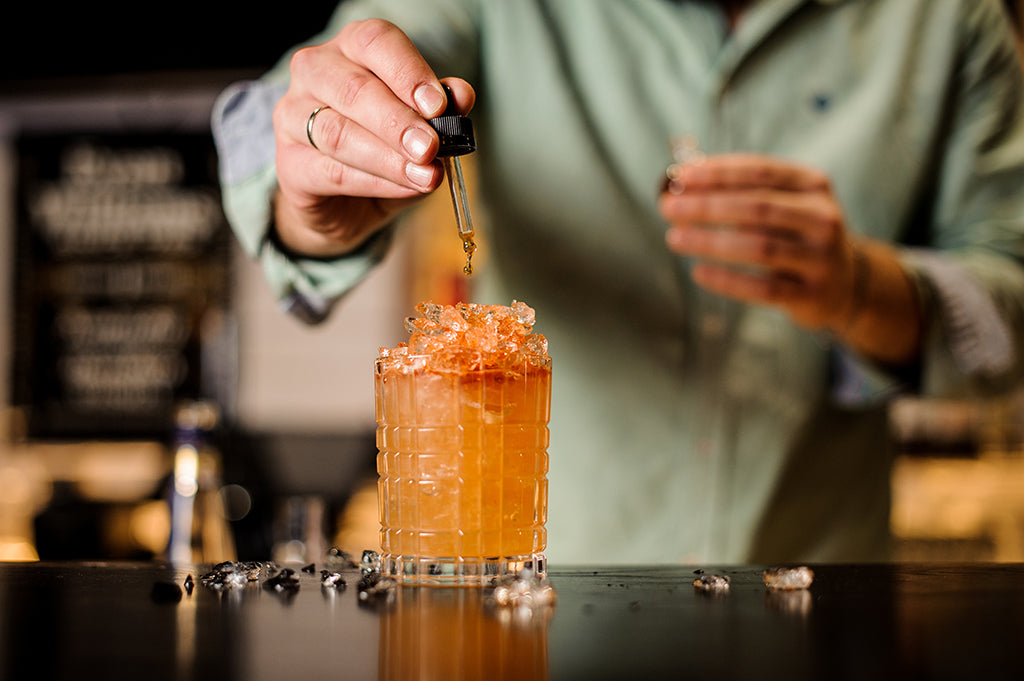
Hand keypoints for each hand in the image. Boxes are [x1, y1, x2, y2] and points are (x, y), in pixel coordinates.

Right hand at [272, 19, 474, 256]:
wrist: (344, 205)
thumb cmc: (383, 150)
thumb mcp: (419, 129)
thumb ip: (439, 110)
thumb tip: (461, 95)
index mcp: (351, 50)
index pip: (375, 41)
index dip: (408, 71)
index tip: (438, 105)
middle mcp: (315, 73)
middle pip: (354, 89)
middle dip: (398, 121)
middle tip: (431, 147)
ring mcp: (293, 117)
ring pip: (339, 133)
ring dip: (388, 158)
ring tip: (425, 174)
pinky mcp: (289, 165)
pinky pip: (331, 172)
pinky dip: (373, 182)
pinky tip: (404, 187)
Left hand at [659, 153, 859, 331]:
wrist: (844, 282)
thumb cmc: (796, 235)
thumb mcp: (783, 204)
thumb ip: (740, 190)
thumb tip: (682, 179)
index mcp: (813, 185)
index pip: (760, 171)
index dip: (718, 172)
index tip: (679, 176)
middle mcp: (823, 218)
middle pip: (758, 207)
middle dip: (707, 206)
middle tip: (668, 208)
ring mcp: (821, 258)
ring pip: (759, 248)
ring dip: (711, 241)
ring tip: (675, 238)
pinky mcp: (812, 294)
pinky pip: (763, 288)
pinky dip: (727, 280)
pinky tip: (698, 271)